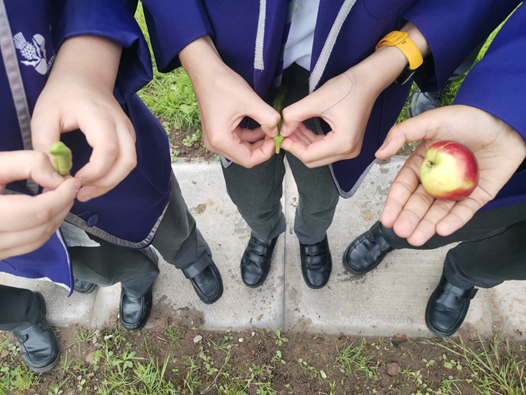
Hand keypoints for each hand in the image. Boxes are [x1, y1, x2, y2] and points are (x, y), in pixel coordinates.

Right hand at [0, 151, 79, 259]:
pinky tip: (45, 211)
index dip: (61, 196)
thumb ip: (26, 164)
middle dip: (62, 205)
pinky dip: (43, 229)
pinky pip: (27, 246)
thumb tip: (58, 178)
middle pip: (41, 227)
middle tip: (67, 186)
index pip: (37, 212)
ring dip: (56, 218)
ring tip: (58, 196)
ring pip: (38, 240)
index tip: (71, 180)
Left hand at [31, 36, 135, 201]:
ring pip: (130, 164)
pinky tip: (95, 180)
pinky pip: (127, 161)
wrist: (85, 77)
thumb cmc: (63, 95)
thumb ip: (45, 145)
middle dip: (106, 183)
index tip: (75, 179)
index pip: (108, 148)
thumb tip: (53, 176)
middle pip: (126, 161)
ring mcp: (128, 130)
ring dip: (111, 182)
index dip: (95, 170)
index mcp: (99, 115)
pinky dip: (114, 175)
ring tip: (87, 191)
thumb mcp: (43, 116)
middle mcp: (120, 124)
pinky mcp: (129, 137)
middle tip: (82, 193)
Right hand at [180, 36, 279, 167]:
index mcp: (220, 140)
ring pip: (243, 149)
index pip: (248, 160)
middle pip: (245, 157)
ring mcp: (215, 139)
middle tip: (275, 134)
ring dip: (258, 142)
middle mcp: (215, 144)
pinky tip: (261, 126)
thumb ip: (268, 118)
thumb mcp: (251, 101)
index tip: (276, 139)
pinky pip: (238, 141)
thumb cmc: (223, 84)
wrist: (205, 71)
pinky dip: (251, 136)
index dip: (266, 153)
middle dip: (262, 148)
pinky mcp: (218, 132)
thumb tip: (276, 132)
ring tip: (270, 129)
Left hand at [280, 22, 429, 167]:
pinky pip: (324, 148)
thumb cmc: (347, 88)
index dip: (292, 147)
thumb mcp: (316, 100)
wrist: (367, 81)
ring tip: (291, 127)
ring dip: (302, 143)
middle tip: (285, 132)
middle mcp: (349, 151)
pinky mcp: (347, 144)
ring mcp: (349, 149)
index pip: (309, 156)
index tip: (280, 136)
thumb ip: (295, 115)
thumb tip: (283, 130)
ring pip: (317, 155)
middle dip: (296, 147)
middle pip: (313, 160)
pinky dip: (311, 141)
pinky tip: (302, 129)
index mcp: (343, 143)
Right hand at [376, 105, 525, 245]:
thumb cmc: (468, 118)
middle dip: (409, 219)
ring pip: (439, 212)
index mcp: (423, 163)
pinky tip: (441, 230)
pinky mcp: (478, 195)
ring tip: (415, 238)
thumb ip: (402, 134)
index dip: (395, 203)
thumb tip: (379, 153)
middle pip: (419, 203)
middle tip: (401, 231)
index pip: (404, 187)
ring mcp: (457, 189)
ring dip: (426, 226)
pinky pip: (464, 211)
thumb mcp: (431, 120)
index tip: (387, 218)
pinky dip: (453, 221)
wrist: (505, 120)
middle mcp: (438, 179)